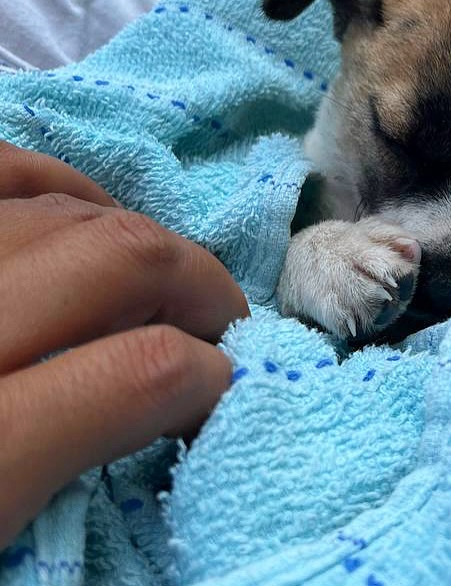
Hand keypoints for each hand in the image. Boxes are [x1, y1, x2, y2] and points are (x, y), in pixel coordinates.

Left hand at [0, 142, 248, 547]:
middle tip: (208, 327)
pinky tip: (73, 207)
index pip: (136, 373)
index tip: (213, 395)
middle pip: (118, 261)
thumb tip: (181, 400)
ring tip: (145, 284)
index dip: (203, 376)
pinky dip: (51, 178)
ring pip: (68, 209)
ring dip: (132, 241)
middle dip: (193, 288)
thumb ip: (75, 458)